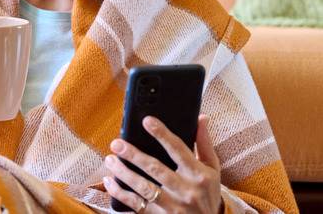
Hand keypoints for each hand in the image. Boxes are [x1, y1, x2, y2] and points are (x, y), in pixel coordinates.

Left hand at [103, 115, 222, 212]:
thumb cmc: (208, 194)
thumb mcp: (212, 170)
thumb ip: (204, 144)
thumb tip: (201, 118)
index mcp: (198, 175)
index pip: (178, 149)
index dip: (162, 134)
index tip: (147, 120)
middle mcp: (185, 190)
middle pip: (155, 169)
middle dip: (134, 155)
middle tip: (116, 143)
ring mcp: (172, 206)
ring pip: (143, 187)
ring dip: (123, 173)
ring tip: (109, 159)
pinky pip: (136, 205)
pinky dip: (120, 193)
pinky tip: (109, 182)